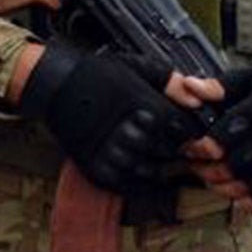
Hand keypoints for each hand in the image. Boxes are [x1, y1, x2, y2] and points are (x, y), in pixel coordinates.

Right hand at [16, 42, 213, 200]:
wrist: (53, 84)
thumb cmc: (95, 73)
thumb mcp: (136, 66)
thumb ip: (171, 82)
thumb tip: (198, 99)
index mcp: (147, 108)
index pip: (185, 133)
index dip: (185, 134)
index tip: (179, 132)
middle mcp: (133, 133)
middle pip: (170, 153)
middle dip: (168, 148)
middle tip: (159, 141)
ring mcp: (114, 153)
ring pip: (151, 172)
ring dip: (152, 164)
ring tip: (140, 150)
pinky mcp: (97, 168)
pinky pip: (128, 186)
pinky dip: (134, 180)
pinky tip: (130, 165)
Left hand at [206, 42, 251, 210]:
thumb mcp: (248, 79)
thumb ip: (217, 87)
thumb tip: (187, 86)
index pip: (222, 138)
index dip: (199, 148)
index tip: (190, 149)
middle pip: (236, 165)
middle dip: (209, 170)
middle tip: (198, 168)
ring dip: (229, 188)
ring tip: (216, 181)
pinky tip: (240, 193)